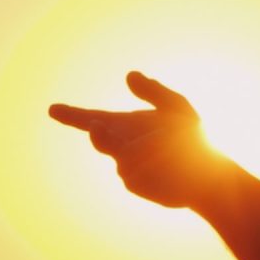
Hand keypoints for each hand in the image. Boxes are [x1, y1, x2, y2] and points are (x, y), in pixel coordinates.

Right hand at [48, 71, 229, 208]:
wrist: (207, 176)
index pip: (92, 119)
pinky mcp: (136, 184)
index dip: (71, 115)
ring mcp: (126, 167)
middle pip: (102, 139)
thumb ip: (154, 92)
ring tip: (176, 152)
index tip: (52, 109)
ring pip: (127, 156)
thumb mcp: (177, 109)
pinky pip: (138, 171)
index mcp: (125, 125)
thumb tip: (129, 75)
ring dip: (151, 151)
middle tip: (97, 128)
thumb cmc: (193, 140)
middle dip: (100, 135)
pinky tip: (172, 169)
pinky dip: (156, 166)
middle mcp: (121, 146)